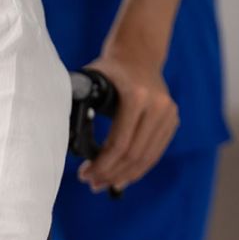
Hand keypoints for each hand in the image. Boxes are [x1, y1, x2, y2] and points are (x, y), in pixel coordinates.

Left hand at [78, 54, 178, 191]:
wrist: (138, 55)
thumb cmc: (108, 71)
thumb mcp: (89, 82)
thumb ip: (78, 105)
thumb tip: (66, 138)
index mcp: (136, 97)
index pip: (119, 144)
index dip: (101, 166)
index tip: (84, 175)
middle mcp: (158, 106)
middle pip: (134, 155)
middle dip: (111, 174)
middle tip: (92, 184)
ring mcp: (169, 114)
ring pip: (147, 157)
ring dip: (124, 176)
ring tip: (104, 185)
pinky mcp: (172, 120)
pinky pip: (155, 152)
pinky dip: (138, 168)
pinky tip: (121, 177)